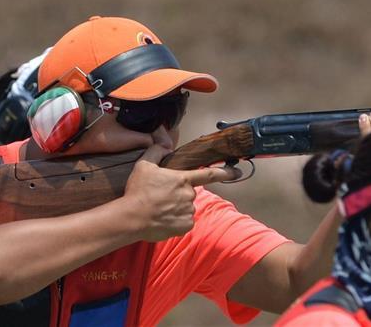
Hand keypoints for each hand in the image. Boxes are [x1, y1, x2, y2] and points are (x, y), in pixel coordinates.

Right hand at [123, 129, 238, 241]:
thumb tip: (164, 145)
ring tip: (159, 209)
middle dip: (179, 195)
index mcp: (183, 179)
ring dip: (177, 208)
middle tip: (161, 198)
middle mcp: (190, 195)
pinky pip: (184, 222)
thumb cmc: (138, 191)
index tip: (238, 172)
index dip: (225, 172)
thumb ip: (156, 152)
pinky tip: (162, 219)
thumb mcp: (144, 165)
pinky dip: (176, 221)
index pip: (209, 174)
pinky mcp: (185, 226)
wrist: (131, 218)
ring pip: (186, 208)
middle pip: (189, 193)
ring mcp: (189, 211)